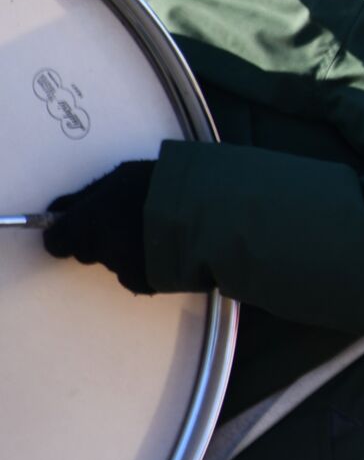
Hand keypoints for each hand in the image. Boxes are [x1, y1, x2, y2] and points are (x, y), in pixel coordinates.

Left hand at [43, 160, 156, 294]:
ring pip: (114, 261)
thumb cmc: (165, 184)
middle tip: (127, 219)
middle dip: (99, 238)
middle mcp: (101, 249)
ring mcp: (125, 269)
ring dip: (127, 248)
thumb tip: (61, 210)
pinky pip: (137, 274)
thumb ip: (89, 196)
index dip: (63, 234)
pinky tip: (168, 245)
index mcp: (88, 222)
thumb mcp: (124, 176)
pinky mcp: (147, 284)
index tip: (72, 228)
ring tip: (157, 228)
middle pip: (86, 251)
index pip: (57, 240)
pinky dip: (146, 262)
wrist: (211, 212)